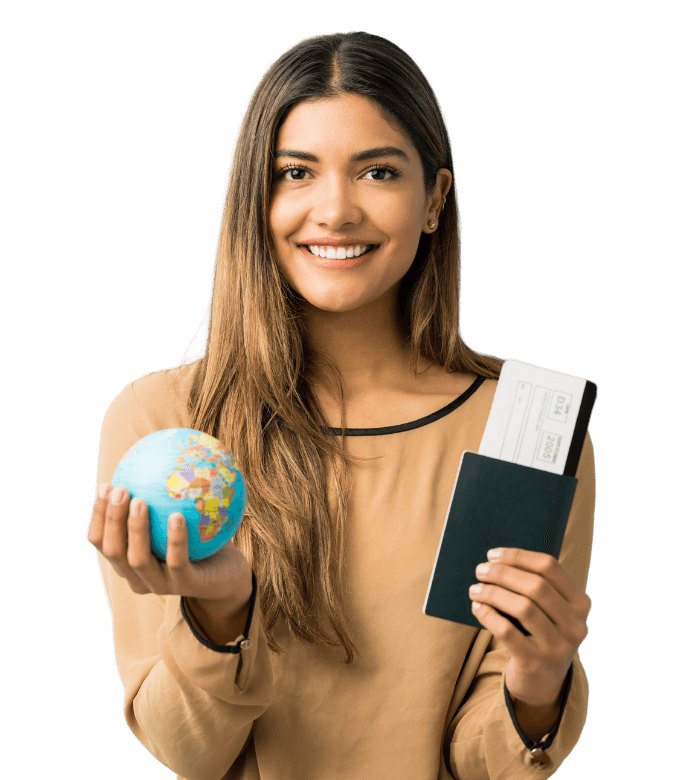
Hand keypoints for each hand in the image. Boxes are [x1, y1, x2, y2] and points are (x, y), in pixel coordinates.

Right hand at [87, 483, 251, 605]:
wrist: (229, 575)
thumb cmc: (200, 541)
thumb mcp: (180, 517)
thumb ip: (163, 497)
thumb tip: (155, 454)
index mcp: (128, 561)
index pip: (101, 540)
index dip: (98, 514)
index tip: (105, 484)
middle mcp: (138, 577)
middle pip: (113, 550)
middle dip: (112, 519)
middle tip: (120, 490)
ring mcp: (161, 585)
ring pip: (138, 559)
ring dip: (135, 529)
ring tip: (140, 501)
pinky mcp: (186, 586)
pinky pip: (177, 561)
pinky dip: (175, 539)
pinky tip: (178, 516)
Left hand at [469, 547, 590, 708]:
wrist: (543, 682)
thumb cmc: (539, 632)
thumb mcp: (548, 610)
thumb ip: (534, 586)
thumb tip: (496, 559)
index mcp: (580, 604)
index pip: (550, 568)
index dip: (518, 557)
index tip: (493, 554)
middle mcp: (575, 625)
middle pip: (536, 586)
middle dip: (503, 574)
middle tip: (480, 570)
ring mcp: (558, 647)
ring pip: (522, 608)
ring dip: (493, 593)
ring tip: (475, 588)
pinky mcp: (536, 664)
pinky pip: (508, 632)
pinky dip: (488, 615)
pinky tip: (477, 607)